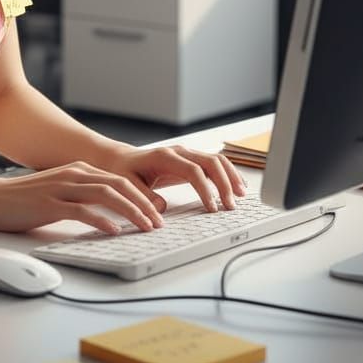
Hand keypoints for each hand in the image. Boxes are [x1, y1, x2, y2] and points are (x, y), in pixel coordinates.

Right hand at [0, 162, 166, 234]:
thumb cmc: (25, 199)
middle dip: (143, 204)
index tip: (157, 213)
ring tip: (145, 227)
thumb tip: (111, 215)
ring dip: (130, 212)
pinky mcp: (50, 203)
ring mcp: (62, 187)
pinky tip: (114, 231)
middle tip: (159, 223)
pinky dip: (101, 220)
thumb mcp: (60, 192)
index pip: (119, 180)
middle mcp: (74, 174)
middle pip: (119, 184)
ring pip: (106, 195)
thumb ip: (83, 197)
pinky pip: (82, 210)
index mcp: (79, 170)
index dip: (142, 196)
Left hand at [106, 145, 245, 211]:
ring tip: (241, 197)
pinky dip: (228, 174)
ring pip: (217, 160)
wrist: (122, 159)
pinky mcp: (191, 160)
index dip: (205, 189)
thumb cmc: (124, 171)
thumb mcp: (127, 184)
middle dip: (224, 184)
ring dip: (231, 177)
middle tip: (231, 206)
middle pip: (211, 162)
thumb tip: (160, 210)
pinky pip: (214, 164)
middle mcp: (179, 152)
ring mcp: (187, 154)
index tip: (212, 208)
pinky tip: (236, 187)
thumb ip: (143, 196)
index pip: (193, 171)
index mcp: (165, 157)